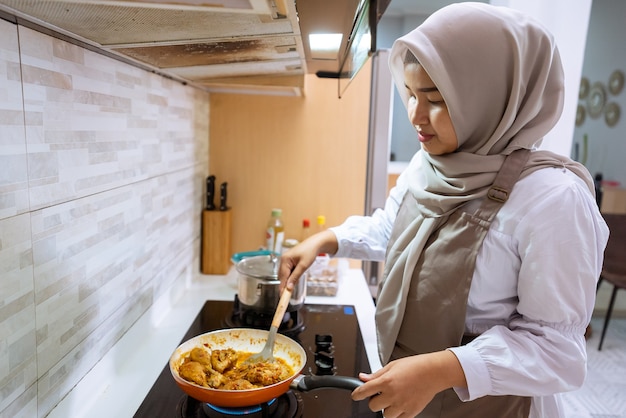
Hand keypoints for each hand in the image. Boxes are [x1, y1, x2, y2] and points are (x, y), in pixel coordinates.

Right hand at [278, 230, 337, 290]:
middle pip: (282, 276)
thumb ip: (295, 277)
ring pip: (285, 274)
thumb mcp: (303, 266)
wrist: (315, 244)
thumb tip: (289, 287)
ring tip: (292, 287)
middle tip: (288, 294)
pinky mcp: (290, 261)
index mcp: (285, 260)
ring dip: (289, 280)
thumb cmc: (310, 251)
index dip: (283, 287)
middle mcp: (283, 259)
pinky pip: (288, 271)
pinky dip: (291, 276)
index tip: (282, 295)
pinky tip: (295, 278)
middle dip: (285, 284)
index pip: (282, 276)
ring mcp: (286, 260)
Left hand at [351, 351, 466, 417]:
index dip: (357, 394)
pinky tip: (401, 403)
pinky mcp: (411, 412)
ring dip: (386, 408)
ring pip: (385, 415)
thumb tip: (363, 378)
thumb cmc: (415, 366)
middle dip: (374, 401)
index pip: (364, 391)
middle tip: (381, 394)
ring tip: (393, 399)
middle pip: (373, 406)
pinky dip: (397, 414)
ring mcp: (402, 405)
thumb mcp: (392, 366)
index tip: (355, 395)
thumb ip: (376, 374)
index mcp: (386, 381)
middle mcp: (393, 394)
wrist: (434, 372)